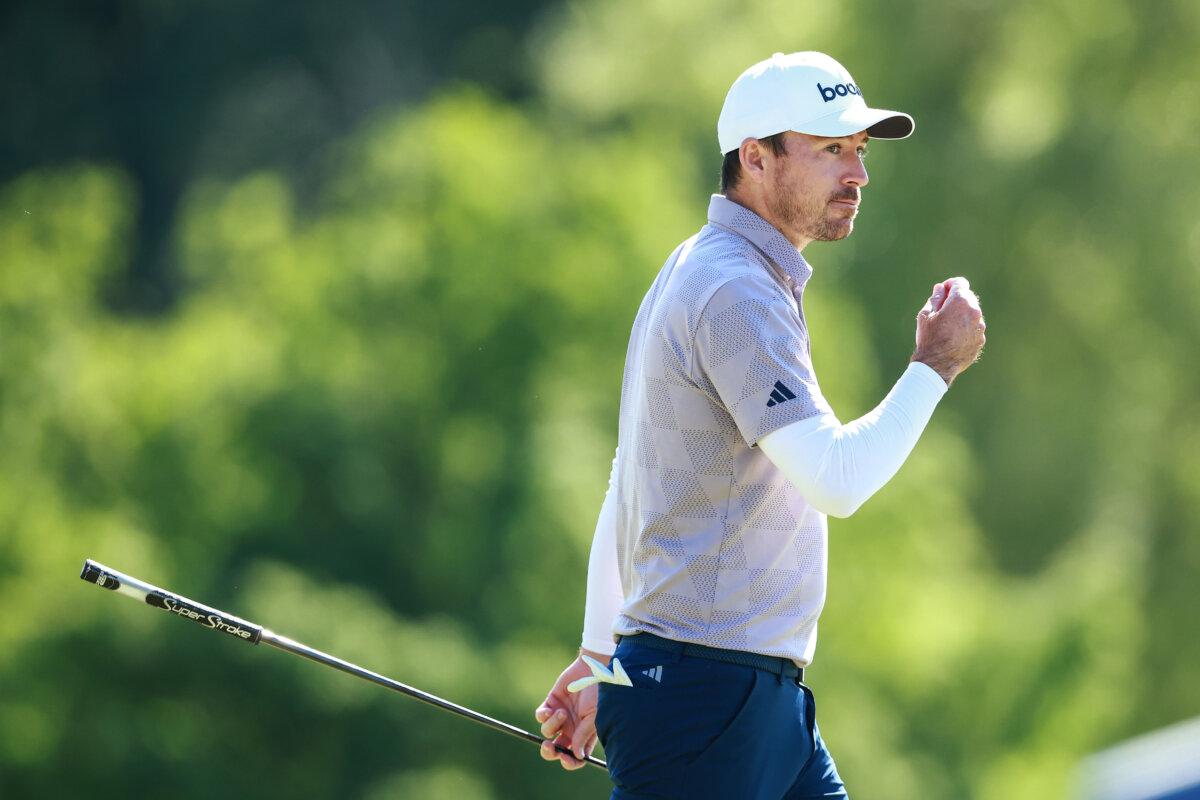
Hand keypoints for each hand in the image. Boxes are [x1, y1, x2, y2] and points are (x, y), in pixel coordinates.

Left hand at [534, 649, 603, 769]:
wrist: (593, 669)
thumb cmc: (600, 693)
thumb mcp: (595, 716)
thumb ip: (583, 735)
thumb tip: (577, 755)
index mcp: (584, 735)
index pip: (575, 757)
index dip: (570, 762)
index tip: (566, 759)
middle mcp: (571, 729)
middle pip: (556, 749)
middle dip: (550, 752)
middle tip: (549, 747)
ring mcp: (561, 716)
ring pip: (547, 732)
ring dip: (552, 725)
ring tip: (562, 713)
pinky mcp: (551, 703)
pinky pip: (540, 716)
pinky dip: (543, 716)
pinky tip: (551, 709)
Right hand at [913, 277, 985, 385]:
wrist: (937, 365)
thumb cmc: (929, 338)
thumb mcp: (926, 315)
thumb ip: (935, 298)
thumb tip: (941, 288)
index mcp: (960, 301)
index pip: (960, 283)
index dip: (950, 285)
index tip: (943, 291)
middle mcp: (974, 311)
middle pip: (967, 297)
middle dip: (956, 300)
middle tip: (942, 311)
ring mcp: (979, 326)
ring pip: (972, 314)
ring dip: (962, 315)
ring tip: (947, 328)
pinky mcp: (981, 339)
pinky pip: (974, 328)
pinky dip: (966, 329)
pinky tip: (953, 338)